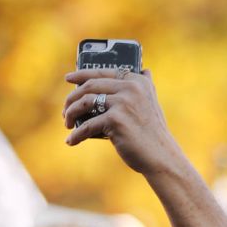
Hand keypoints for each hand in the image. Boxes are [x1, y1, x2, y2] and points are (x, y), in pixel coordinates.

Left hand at [63, 67, 185, 176]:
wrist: (161, 157)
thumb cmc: (153, 133)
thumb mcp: (152, 104)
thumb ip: (145, 87)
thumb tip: (144, 70)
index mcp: (138, 81)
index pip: (103, 72)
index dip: (82, 74)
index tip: (69, 78)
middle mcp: (131, 88)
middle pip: (90, 85)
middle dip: (72, 97)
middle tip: (66, 109)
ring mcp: (123, 103)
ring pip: (85, 102)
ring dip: (71, 113)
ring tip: (67, 123)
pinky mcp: (116, 120)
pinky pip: (88, 125)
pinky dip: (76, 135)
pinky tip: (71, 141)